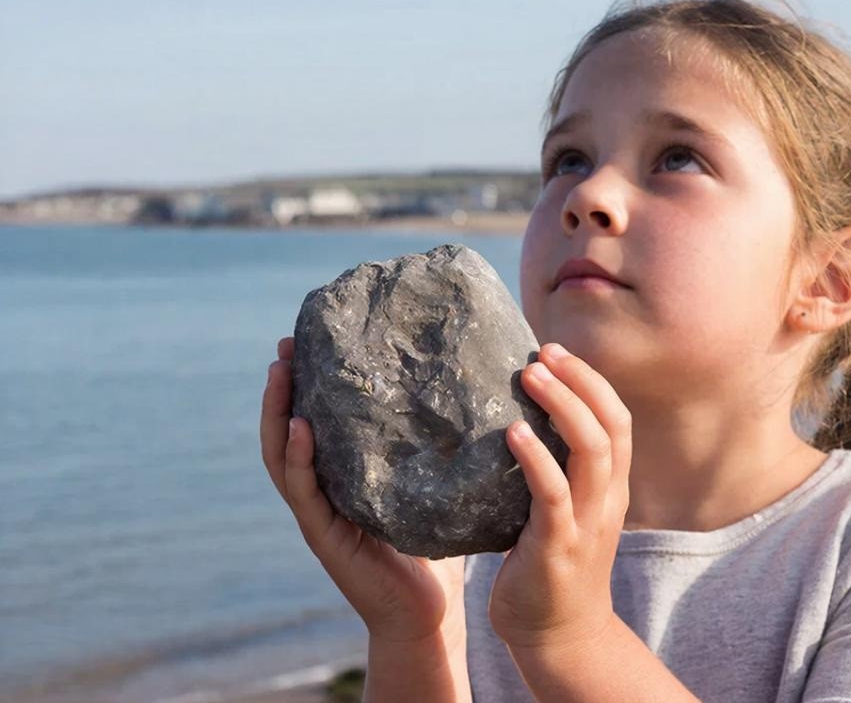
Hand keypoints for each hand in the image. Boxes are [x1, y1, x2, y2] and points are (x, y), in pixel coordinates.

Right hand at [261, 336, 465, 643]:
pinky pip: (305, 492)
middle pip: (286, 432)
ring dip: (277, 413)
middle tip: (284, 345)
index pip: (313, 424)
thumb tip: (466, 394)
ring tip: (279, 373)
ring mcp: (319, 516)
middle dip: (281, 390)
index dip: (305, 387)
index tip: (307, 342)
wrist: (427, 614)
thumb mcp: (427, 489)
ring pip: (282, 457)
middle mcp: (323, 493)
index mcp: (342, 480)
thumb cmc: (433, 551)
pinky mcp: (326, 537)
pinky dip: (298, 458)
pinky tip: (301, 427)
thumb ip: (429, 453)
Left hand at [489, 342, 631, 652]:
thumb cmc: (551, 561)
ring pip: (592, 453)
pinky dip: (536, 459)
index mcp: (610, 486)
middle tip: (544, 352)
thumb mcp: (564, 507)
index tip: (557, 351)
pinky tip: (514, 433)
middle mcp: (608, 499)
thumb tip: (514, 416)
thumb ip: (554, 466)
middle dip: (581, 381)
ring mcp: (588, 523)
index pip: (617, 420)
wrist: (559, 634)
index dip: (592, 381)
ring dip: (563, 408)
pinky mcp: (559, 547)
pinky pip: (554, 495)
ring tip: (531, 375)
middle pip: (612, 426)